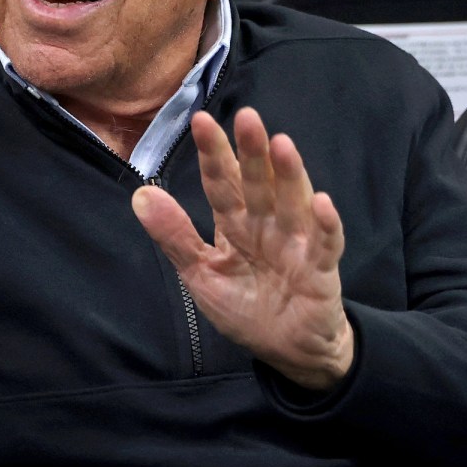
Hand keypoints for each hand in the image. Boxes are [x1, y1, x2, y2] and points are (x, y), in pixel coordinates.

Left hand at [132, 106, 353, 389]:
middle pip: (258, 184)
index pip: (222, 184)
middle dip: (252, 152)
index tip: (200, 121)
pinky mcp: (321, 270)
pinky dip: (326, 225)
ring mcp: (297, 245)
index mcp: (236, 225)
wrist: (288, 350)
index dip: (212, 155)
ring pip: (292, 204)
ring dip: (288, 176)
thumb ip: (175, 236)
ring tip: (282, 145)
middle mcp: (268, 226)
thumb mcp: (201, 274)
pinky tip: (322, 203)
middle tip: (247, 117)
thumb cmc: (247, 307)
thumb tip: (140, 195)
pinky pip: (325, 245)